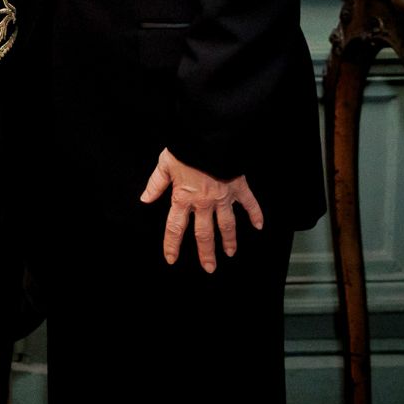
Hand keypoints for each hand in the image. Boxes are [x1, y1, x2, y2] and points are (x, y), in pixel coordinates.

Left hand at [139, 146, 263, 272]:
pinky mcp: (238, 187)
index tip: (172, 259)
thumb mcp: (164, 164)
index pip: (175, 227)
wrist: (209, 136)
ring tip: (230, 253)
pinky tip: (259, 226)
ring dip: (229, 240)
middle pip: (204, 233)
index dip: (172, 244)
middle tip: (209, 268)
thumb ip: (155, 184)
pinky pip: (249, 204)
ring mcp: (223, 196)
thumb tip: (145, 199)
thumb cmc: (186, 148)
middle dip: (206, 252)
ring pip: (227, 224)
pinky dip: (256, 214)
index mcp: (183, 197)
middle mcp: (204, 202)